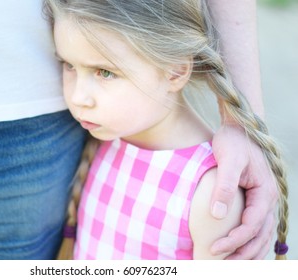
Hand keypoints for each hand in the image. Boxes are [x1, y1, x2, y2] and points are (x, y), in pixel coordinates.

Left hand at [210, 124, 277, 258]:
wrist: (239, 127)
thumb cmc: (233, 141)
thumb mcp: (228, 161)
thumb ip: (225, 187)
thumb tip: (218, 216)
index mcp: (266, 192)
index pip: (252, 225)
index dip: (234, 240)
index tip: (214, 249)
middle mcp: (269, 199)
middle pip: (260, 235)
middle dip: (242, 253)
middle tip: (222, 266)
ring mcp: (264, 200)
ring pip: (261, 234)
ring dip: (248, 251)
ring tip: (231, 264)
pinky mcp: (255, 198)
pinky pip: (256, 225)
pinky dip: (250, 240)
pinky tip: (238, 247)